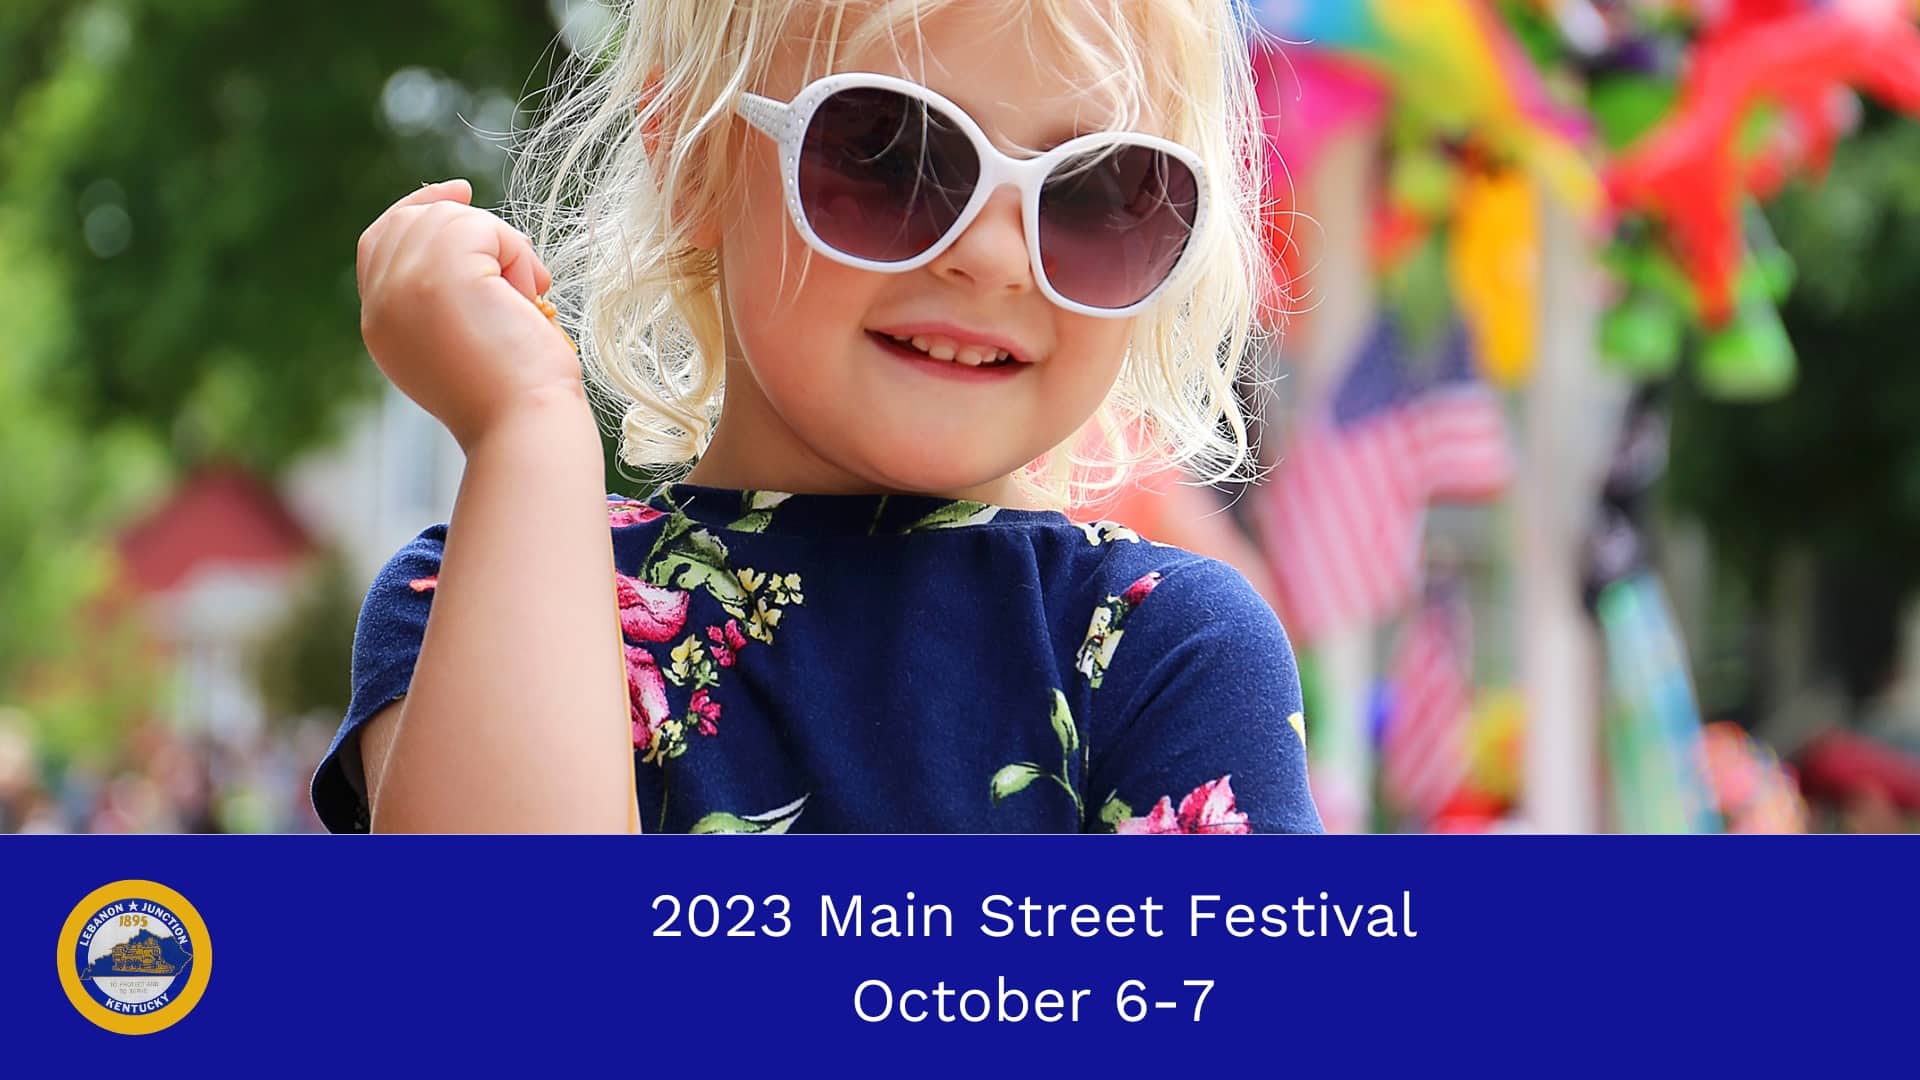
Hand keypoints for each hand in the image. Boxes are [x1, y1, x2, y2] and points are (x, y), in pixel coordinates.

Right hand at [356, 179, 583, 448]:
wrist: (524, 427)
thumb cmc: (516, 398)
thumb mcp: (463, 343)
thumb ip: (447, 298)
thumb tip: (476, 244)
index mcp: (382, 325)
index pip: (380, 241)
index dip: (417, 209)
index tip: (459, 193)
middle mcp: (381, 303)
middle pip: (414, 220)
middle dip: (472, 229)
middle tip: (518, 275)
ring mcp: (404, 284)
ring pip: (452, 218)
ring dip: (504, 249)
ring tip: (525, 303)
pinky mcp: (439, 272)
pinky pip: (482, 225)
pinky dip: (517, 254)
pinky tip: (528, 298)